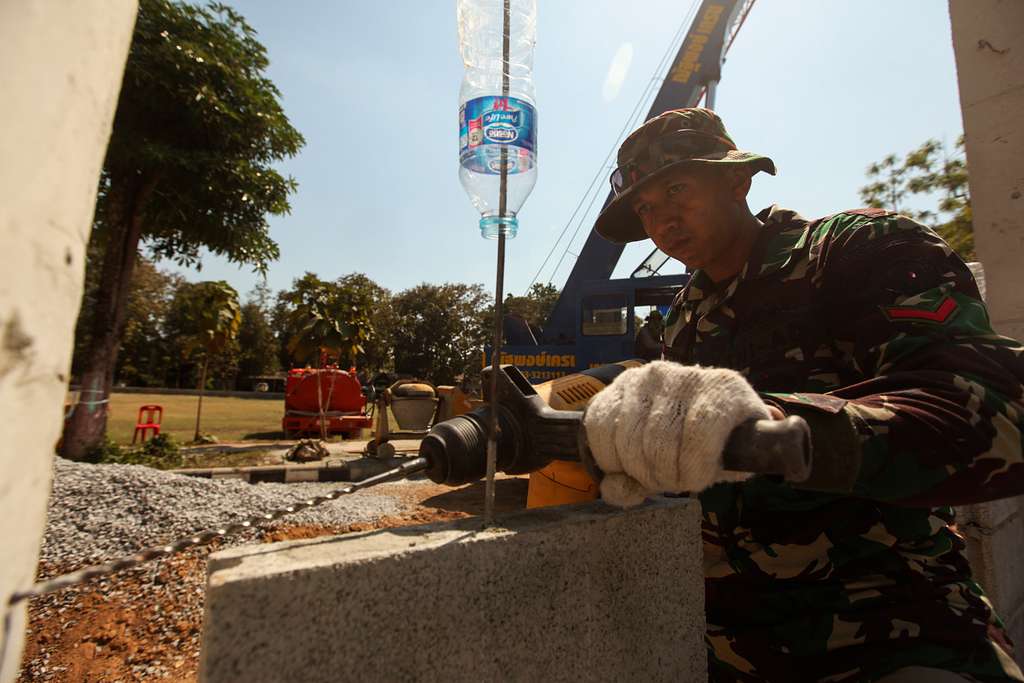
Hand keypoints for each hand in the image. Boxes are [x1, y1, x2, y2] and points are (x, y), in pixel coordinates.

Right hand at [583, 361, 770, 506]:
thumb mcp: (718, 466)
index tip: (695, 483)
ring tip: (647, 473)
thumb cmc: (716, 444)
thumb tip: (620, 489)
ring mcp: (650, 376)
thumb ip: (682, 479)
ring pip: (628, 438)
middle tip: (668, 481)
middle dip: (660, 476)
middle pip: (659, 442)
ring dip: (633, 470)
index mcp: (724, 389)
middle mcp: (685, 375)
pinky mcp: (621, 383)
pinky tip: (622, 463)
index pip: (699, 435)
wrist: (704, 413)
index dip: (693, 471)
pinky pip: (599, 424)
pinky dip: (607, 456)